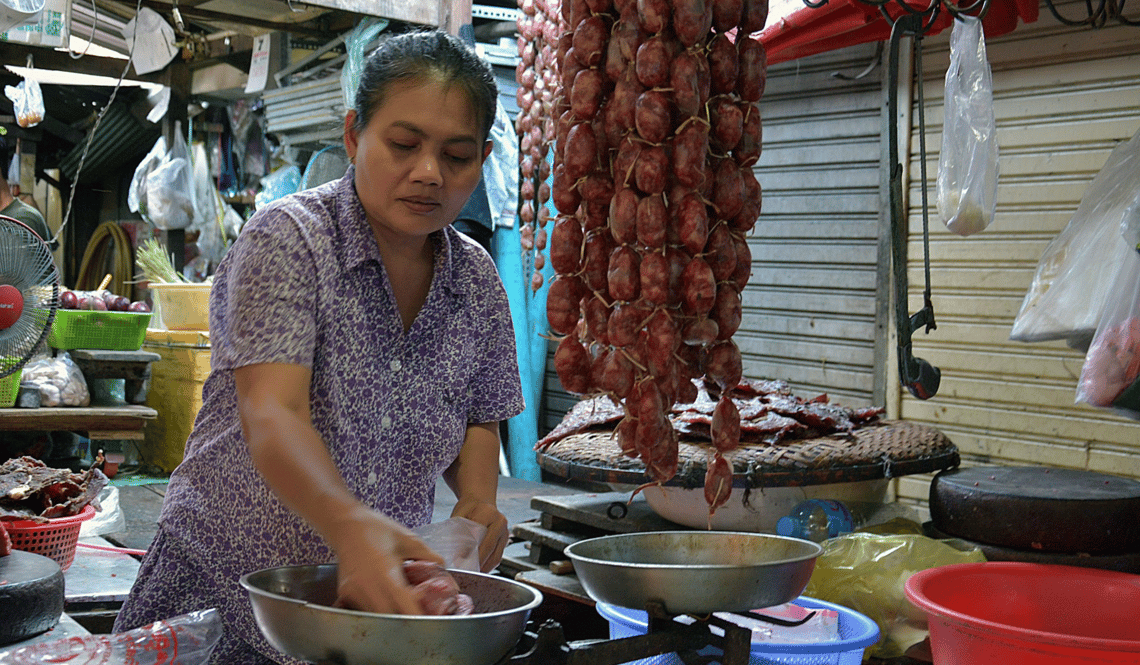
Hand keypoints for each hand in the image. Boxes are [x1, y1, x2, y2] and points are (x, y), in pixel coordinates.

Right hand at [328, 504, 444, 613]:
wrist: (346, 524)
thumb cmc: (378, 529)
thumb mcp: (409, 540)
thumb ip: (430, 558)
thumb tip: (447, 574)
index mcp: (384, 572)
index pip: (404, 605)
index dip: (417, 615)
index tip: (429, 619)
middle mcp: (366, 586)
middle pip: (390, 617)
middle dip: (406, 618)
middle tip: (419, 611)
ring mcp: (352, 592)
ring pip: (377, 616)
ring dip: (391, 614)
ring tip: (403, 601)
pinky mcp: (345, 594)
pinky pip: (365, 609)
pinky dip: (379, 608)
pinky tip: (386, 596)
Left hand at [451, 499, 507, 571]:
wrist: (482, 501)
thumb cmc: (469, 508)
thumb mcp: (460, 513)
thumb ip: (458, 529)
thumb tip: (457, 553)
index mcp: (489, 513)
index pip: (479, 533)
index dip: (469, 548)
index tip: (458, 559)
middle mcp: (501, 523)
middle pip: (489, 546)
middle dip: (476, 561)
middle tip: (464, 570)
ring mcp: (505, 533)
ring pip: (496, 556)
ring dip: (483, 567)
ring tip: (471, 574)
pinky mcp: (505, 542)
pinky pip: (497, 557)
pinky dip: (487, 566)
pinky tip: (478, 570)